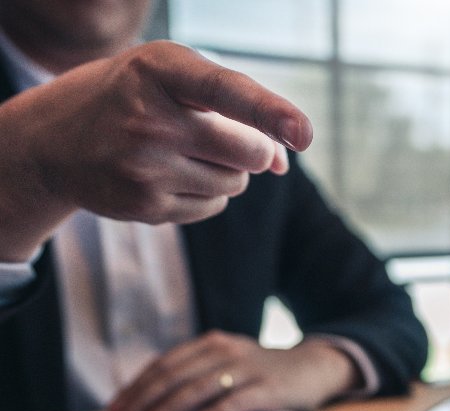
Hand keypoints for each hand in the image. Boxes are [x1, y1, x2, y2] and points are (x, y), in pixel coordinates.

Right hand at [0, 40, 312, 259]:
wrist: (55, 142)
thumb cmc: (133, 100)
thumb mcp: (172, 81)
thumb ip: (234, 110)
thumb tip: (285, 163)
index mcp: (159, 70)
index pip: (226, 92)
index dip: (270, 113)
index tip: (302, 134)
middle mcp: (150, 119)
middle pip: (250, 153)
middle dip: (253, 150)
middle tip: (219, 136)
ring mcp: (145, 168)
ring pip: (236, 184)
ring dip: (227, 171)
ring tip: (183, 152)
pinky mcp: (146, 207)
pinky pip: (214, 206)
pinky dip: (206, 193)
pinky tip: (168, 176)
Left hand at [107, 331, 360, 410]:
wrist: (314, 367)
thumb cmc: (265, 372)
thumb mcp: (230, 363)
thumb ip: (199, 373)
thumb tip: (155, 403)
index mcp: (211, 343)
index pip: (164, 364)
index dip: (137, 386)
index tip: (115, 409)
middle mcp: (225, 350)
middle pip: (174, 376)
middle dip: (142, 401)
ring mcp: (247, 368)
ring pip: (198, 388)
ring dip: (166, 410)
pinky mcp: (267, 389)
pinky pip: (233, 403)